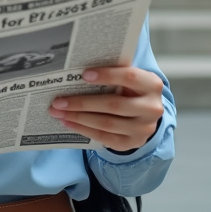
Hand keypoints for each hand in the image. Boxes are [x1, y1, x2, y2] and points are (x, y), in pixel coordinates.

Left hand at [47, 66, 163, 152]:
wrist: (146, 113)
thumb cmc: (131, 89)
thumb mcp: (129, 77)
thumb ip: (113, 71)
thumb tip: (78, 68)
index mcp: (152, 85)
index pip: (130, 77)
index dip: (107, 75)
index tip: (83, 75)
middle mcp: (152, 108)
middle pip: (113, 105)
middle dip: (82, 102)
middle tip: (58, 100)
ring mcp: (143, 129)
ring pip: (106, 123)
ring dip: (78, 117)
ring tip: (58, 112)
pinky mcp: (132, 143)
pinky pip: (104, 137)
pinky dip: (84, 129)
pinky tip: (69, 122)